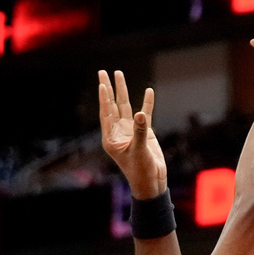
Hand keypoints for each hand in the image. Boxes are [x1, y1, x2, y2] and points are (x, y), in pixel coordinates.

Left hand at [98, 70, 165, 199]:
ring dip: (123, 91)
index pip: (106, 113)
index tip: (102, 83)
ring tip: (119, 75)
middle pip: (112, 105)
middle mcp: (118, 132)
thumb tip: (142, 114)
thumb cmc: (140, 171)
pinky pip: (145, 114)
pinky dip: (147, 103)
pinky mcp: (144, 133)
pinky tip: (148, 91)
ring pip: (126, 106)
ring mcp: (131, 131)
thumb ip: (140, 132)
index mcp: (111, 138)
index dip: (104, 98)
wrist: (152, 182)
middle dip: (109, 88)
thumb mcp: (139, 151)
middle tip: (103, 72)